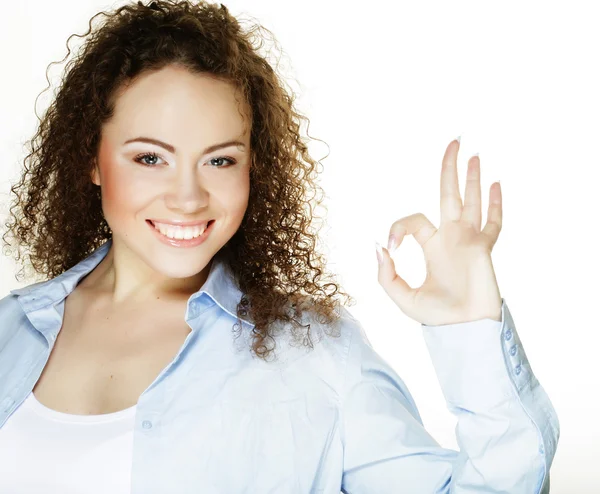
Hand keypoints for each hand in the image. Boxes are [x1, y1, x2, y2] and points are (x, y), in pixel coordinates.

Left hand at [375, 138, 502, 325]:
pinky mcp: (483, 249)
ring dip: (473, 178)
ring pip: (471, 201)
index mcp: (432, 246)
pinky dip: (496, 204)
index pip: (413, 220)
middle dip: (450, 169)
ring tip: (473, 153)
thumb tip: (378, 246)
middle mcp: (451, 238)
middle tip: (454, 141)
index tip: (391, 248)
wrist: (463, 331)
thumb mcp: (401, 296)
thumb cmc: (436, 317)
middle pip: (449, 194)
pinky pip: (492, 223)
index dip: (397, 228)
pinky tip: (496, 183)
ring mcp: (469, 241)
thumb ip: (385, 274)